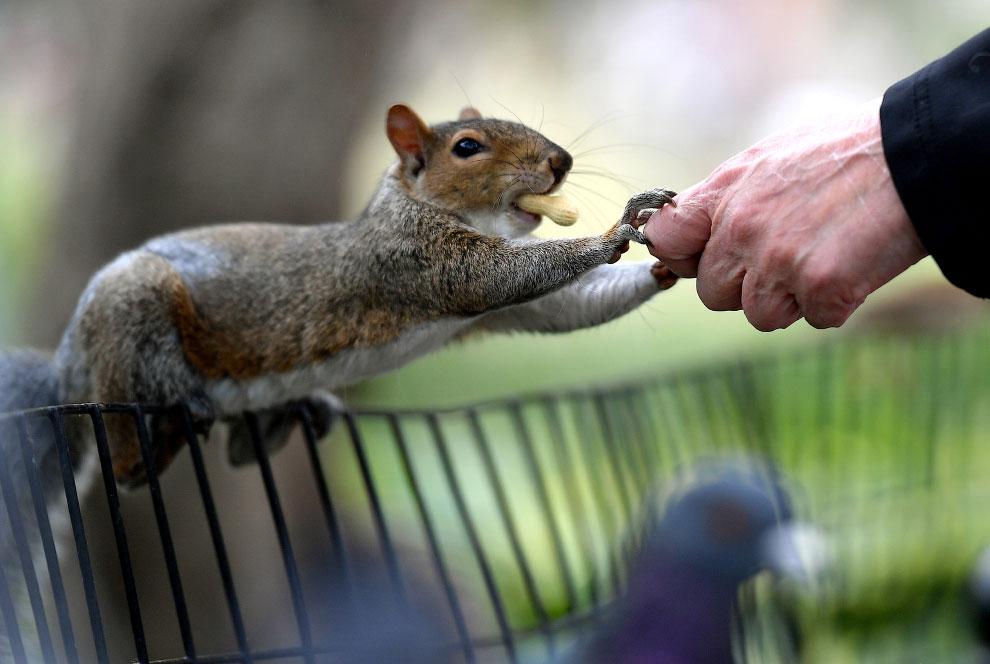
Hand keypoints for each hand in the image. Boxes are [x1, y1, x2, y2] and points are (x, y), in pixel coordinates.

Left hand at [643, 98, 927, 330]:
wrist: (916, 153)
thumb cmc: (843, 154)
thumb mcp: (768, 158)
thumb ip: (724, 200)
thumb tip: (685, 235)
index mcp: (724, 192)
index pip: (664, 239)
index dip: (680, 256)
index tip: (697, 258)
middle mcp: (742, 229)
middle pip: (712, 293)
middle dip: (744, 285)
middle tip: (786, 256)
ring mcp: (779, 262)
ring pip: (759, 315)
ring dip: (789, 300)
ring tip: (823, 256)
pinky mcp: (822, 289)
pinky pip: (813, 320)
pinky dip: (835, 303)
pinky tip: (853, 265)